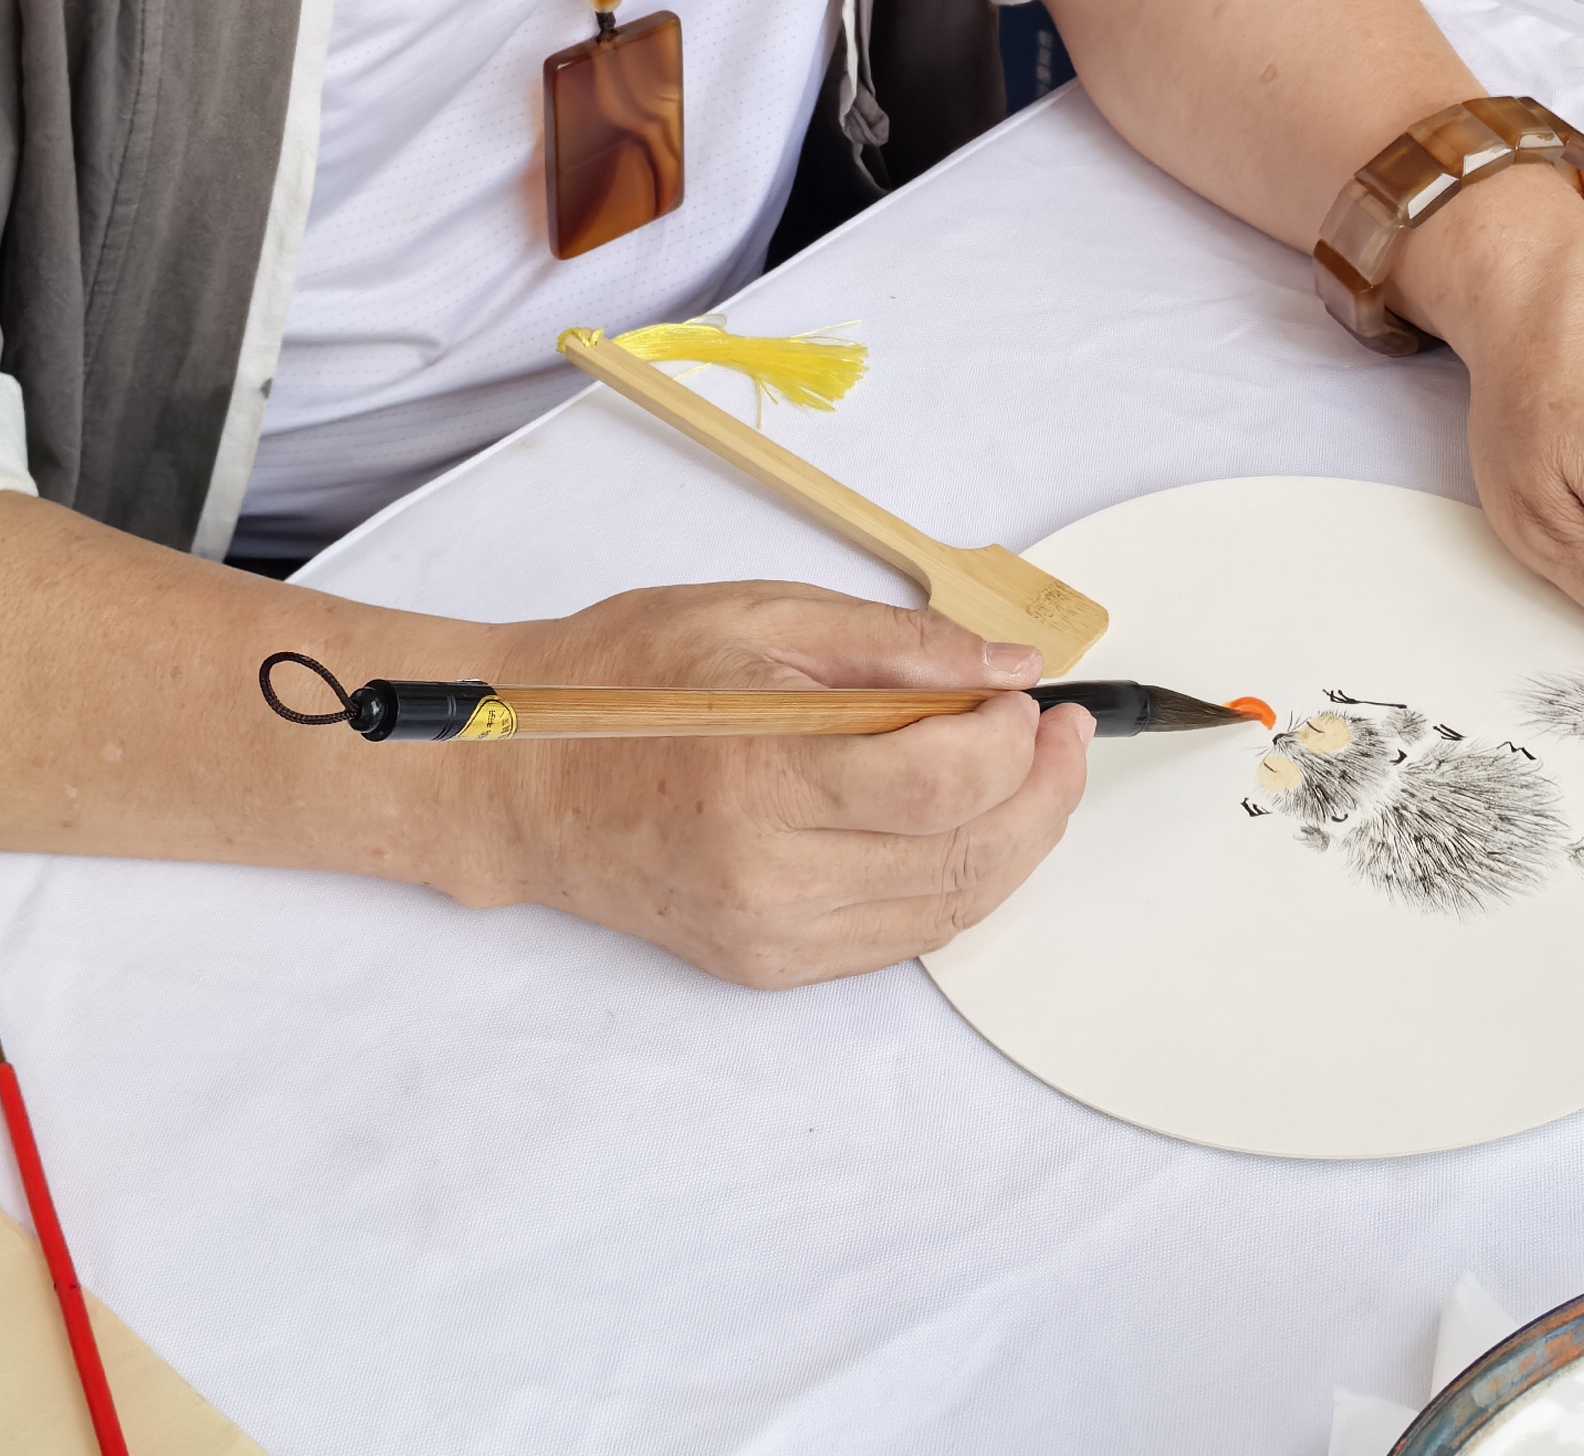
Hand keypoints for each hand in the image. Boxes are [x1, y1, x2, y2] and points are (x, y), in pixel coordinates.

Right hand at [422, 582, 1089, 984]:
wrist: (521, 781)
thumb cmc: (624, 682)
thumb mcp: (761, 617)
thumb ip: (897, 645)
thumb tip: (1009, 669)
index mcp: (765, 781)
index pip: (946, 782)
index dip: (1015, 739)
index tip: (1030, 696)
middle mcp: (771, 880)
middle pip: (968, 858)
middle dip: (1044, 794)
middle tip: (1063, 735)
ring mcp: (771, 937)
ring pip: (950, 910)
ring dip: (1015, 843)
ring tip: (1029, 775)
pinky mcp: (769, 967)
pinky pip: (902, 937)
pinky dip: (956, 882)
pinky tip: (964, 826)